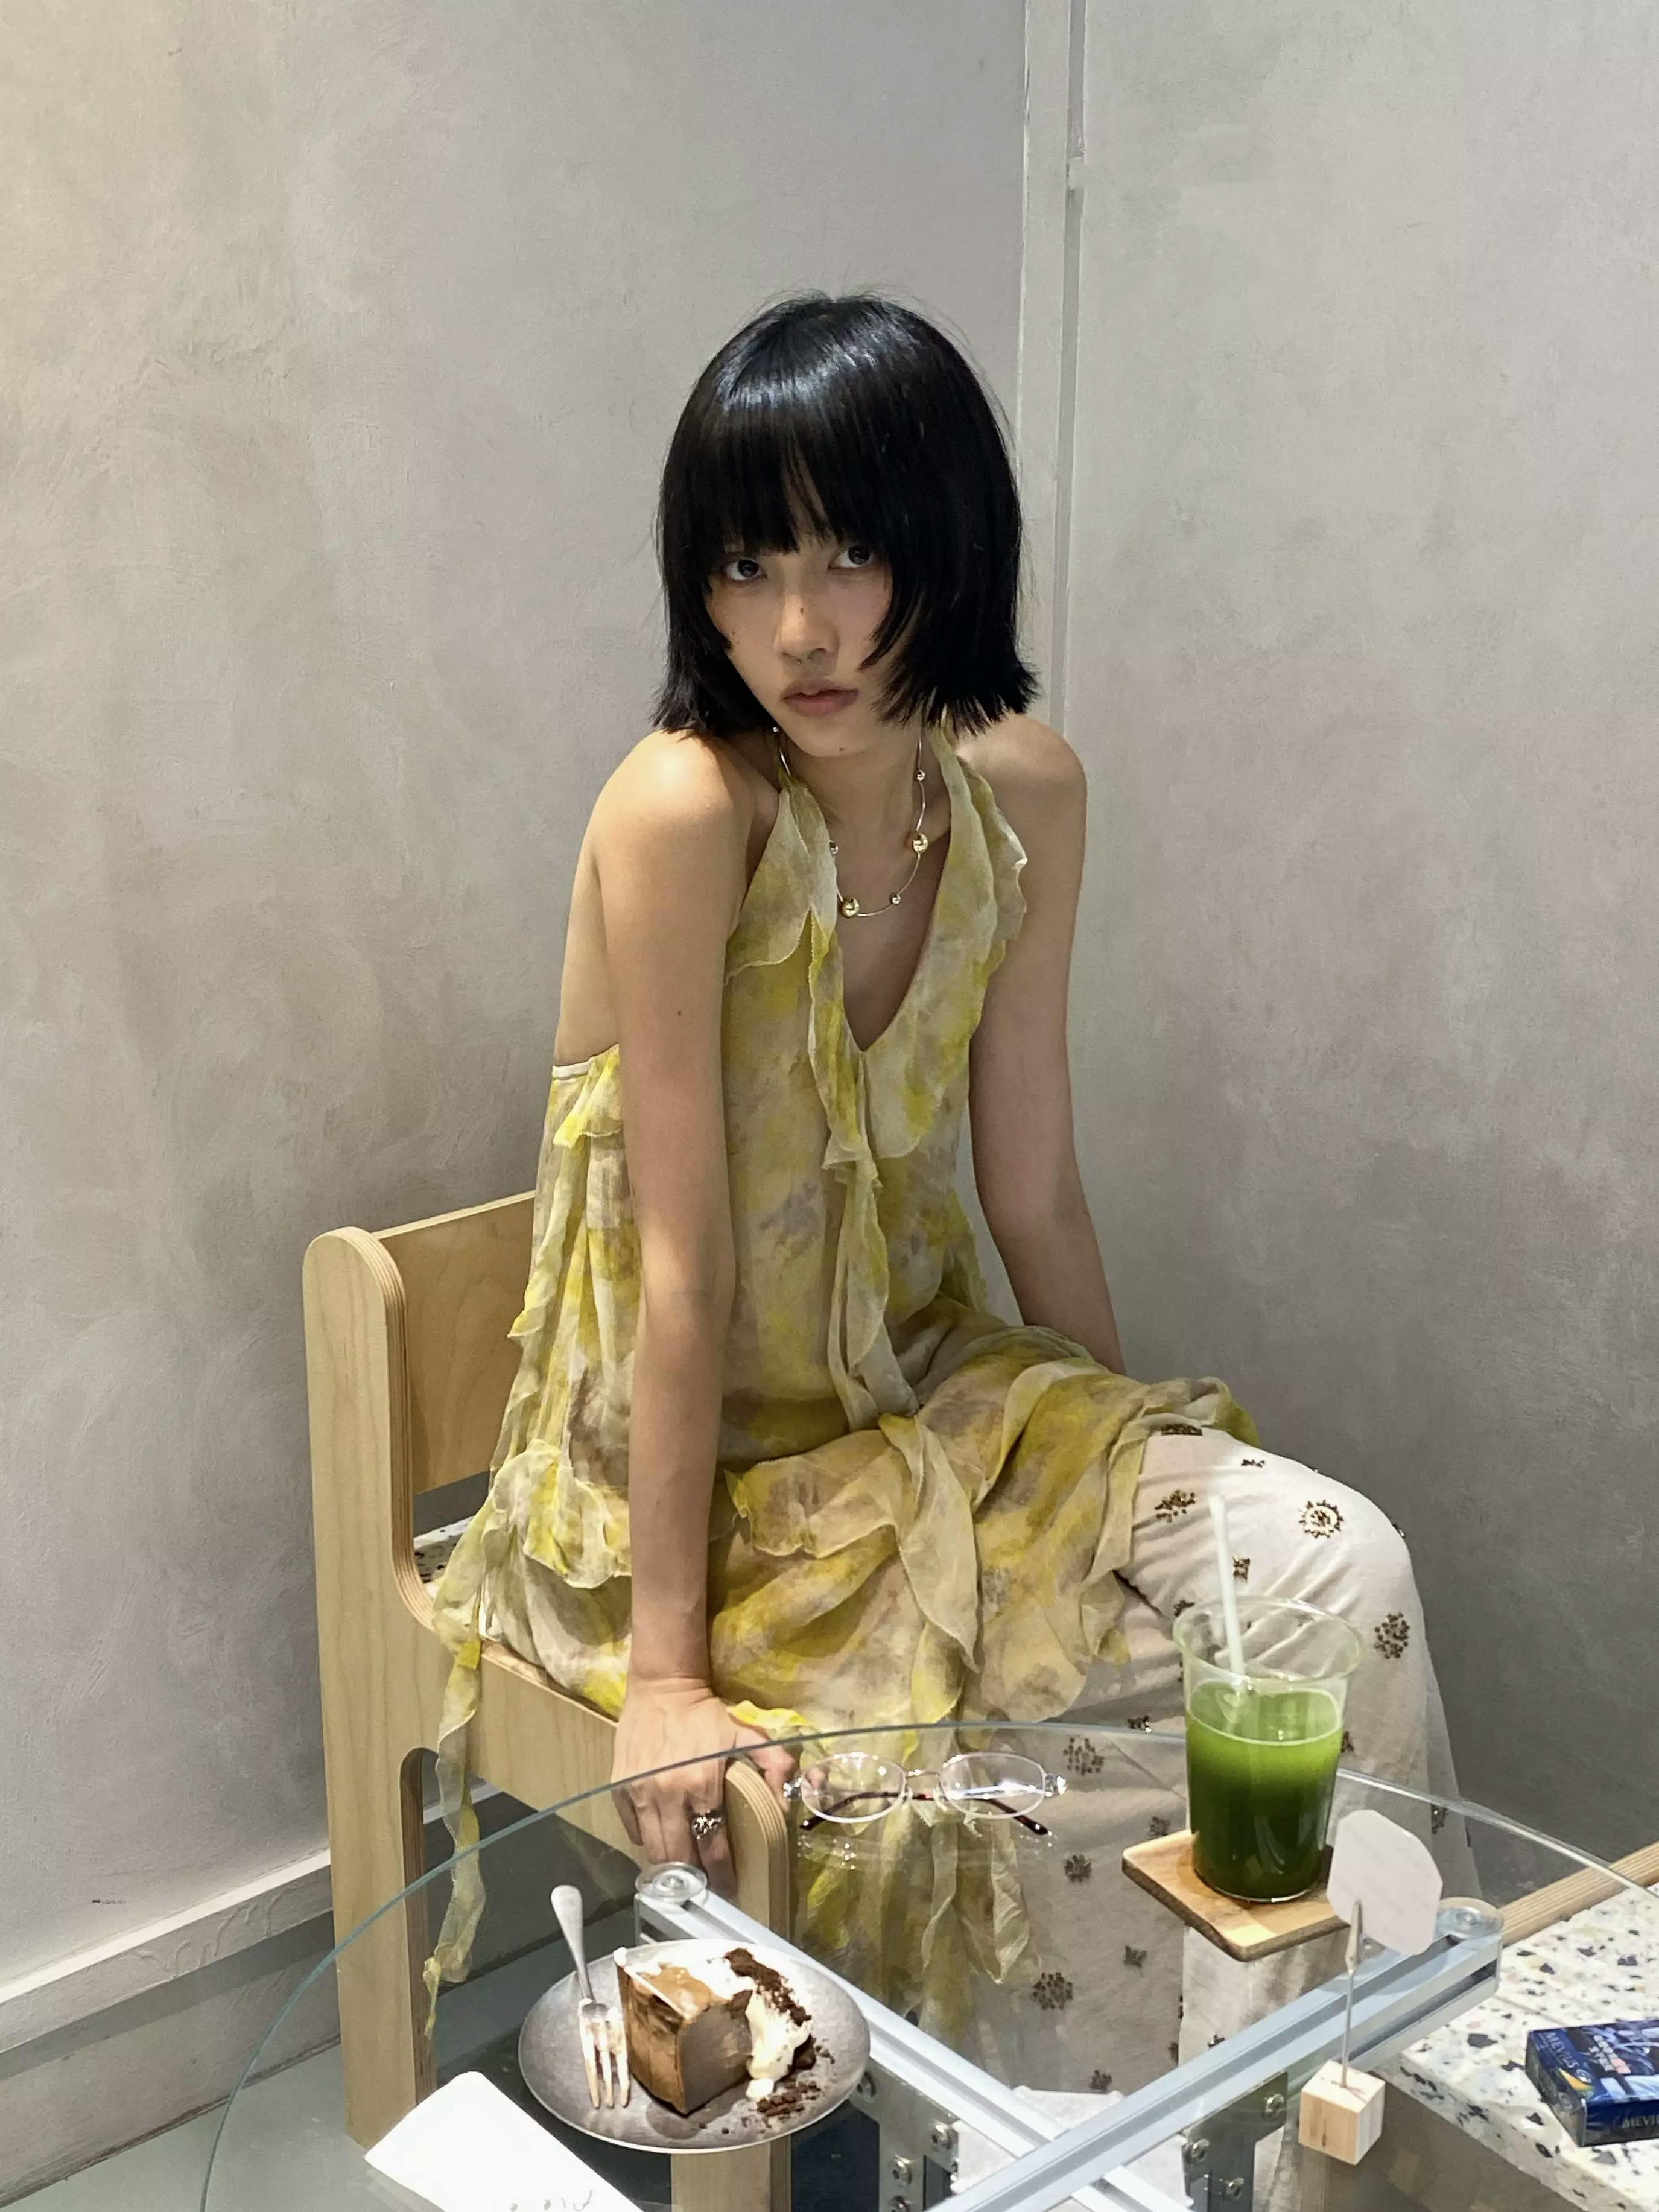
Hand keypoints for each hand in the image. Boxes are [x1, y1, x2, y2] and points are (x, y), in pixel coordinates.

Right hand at [611, 1676, 795, 1895]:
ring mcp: (639, 1793)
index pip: (712, 1844)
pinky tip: (661, 1840)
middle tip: (706, 1884)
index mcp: (701, 1783)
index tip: (729, 1887)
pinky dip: (646, 1841)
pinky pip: (632, 1830)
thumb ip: (774, 1765)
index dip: (721, 1872)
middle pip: (678, 1856)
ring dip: (669, 1866)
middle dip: (694, 1877)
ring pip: (652, 1850)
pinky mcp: (619, 1789)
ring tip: (684, 1872)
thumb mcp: (747, 1733)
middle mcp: (667, 1794)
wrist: (662, 1685)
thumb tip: (784, 1806)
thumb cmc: (706, 1714)